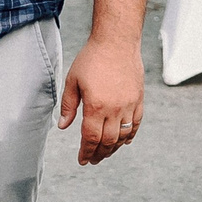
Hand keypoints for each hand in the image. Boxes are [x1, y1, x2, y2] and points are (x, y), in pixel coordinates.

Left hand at [60, 36, 144, 165]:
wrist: (116, 42)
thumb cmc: (92, 58)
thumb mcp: (73, 80)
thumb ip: (68, 106)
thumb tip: (62, 126)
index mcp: (96, 106)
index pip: (91, 138)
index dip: (86, 152)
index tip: (82, 159)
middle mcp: (114, 109)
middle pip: (107, 141)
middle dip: (99, 154)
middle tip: (92, 160)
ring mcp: (129, 105)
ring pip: (122, 136)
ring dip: (113, 148)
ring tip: (105, 153)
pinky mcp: (138, 100)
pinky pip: (135, 124)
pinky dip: (129, 136)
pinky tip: (123, 141)